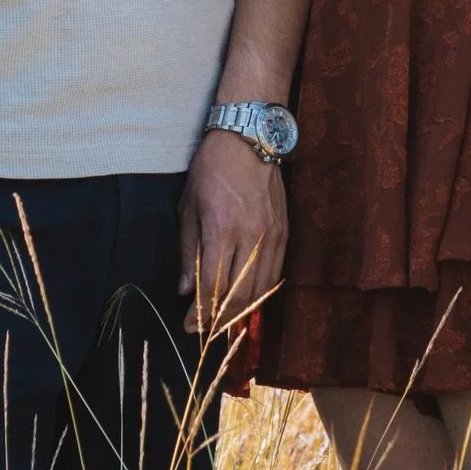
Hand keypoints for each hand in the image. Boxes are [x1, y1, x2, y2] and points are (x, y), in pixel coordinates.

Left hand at [177, 128, 285, 331]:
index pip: (212, 286)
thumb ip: (188, 251)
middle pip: (239, 295)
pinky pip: (274, 273)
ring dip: (243, 311)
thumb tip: (186, 289)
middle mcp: (250, 236)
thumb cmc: (211, 169)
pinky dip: (261, 292)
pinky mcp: (284, 232)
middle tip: (206, 330)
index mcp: (221, 229)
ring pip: (260, 289)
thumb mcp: (188, 207)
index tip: (190, 326)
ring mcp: (271, 235)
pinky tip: (247, 298)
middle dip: (221, 319)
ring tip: (225, 320)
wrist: (249, 139)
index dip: (200, 313)